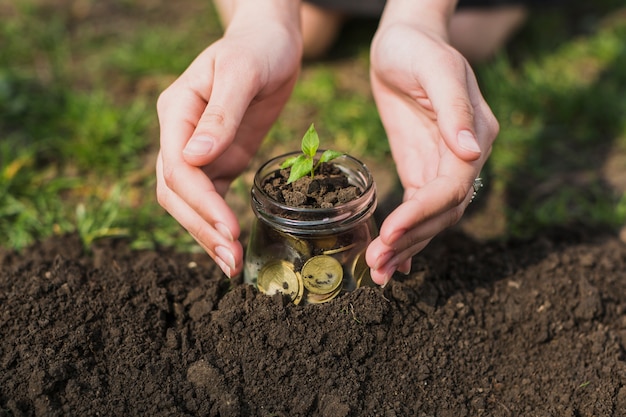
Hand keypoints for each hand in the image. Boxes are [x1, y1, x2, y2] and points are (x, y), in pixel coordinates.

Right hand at [156, 12, 301, 277]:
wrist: (272, 42)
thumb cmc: (256, 48)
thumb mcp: (241, 72)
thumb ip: (220, 115)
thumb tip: (195, 158)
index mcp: (177, 112)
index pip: (178, 168)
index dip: (201, 202)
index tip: (228, 227)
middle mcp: (182, 135)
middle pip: (177, 193)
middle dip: (202, 229)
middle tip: (231, 260)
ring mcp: (200, 151)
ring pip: (191, 202)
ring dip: (208, 234)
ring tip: (232, 264)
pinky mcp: (222, 160)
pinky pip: (213, 197)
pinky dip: (219, 223)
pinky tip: (232, 245)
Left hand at [366, 22, 498, 285]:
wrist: (402, 43)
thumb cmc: (418, 48)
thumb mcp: (435, 69)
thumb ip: (455, 108)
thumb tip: (471, 152)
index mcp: (475, 135)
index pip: (452, 187)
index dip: (422, 212)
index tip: (390, 231)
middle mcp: (464, 157)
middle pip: (443, 211)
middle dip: (410, 239)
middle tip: (377, 264)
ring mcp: (444, 165)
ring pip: (432, 217)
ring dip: (407, 245)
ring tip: (377, 271)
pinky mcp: (422, 168)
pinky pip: (418, 208)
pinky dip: (406, 234)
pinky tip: (392, 258)